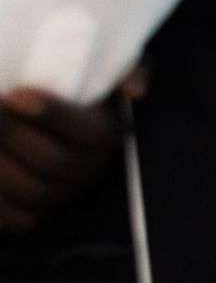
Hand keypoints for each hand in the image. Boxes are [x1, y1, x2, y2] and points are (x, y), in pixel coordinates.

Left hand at [0, 76, 144, 230]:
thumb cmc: (70, 82)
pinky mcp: (34, 209)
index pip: (93, 132)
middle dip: (14, 133)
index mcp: (108, 132)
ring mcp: (61, 190)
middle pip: (55, 162)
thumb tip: (134, 91)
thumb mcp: (105, 66)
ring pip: (33, 190)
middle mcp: (89, 165)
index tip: (19, 94)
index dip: (55, 116)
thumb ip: (126, 69)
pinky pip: (17, 216)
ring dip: (0, 163)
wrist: (32, 109)